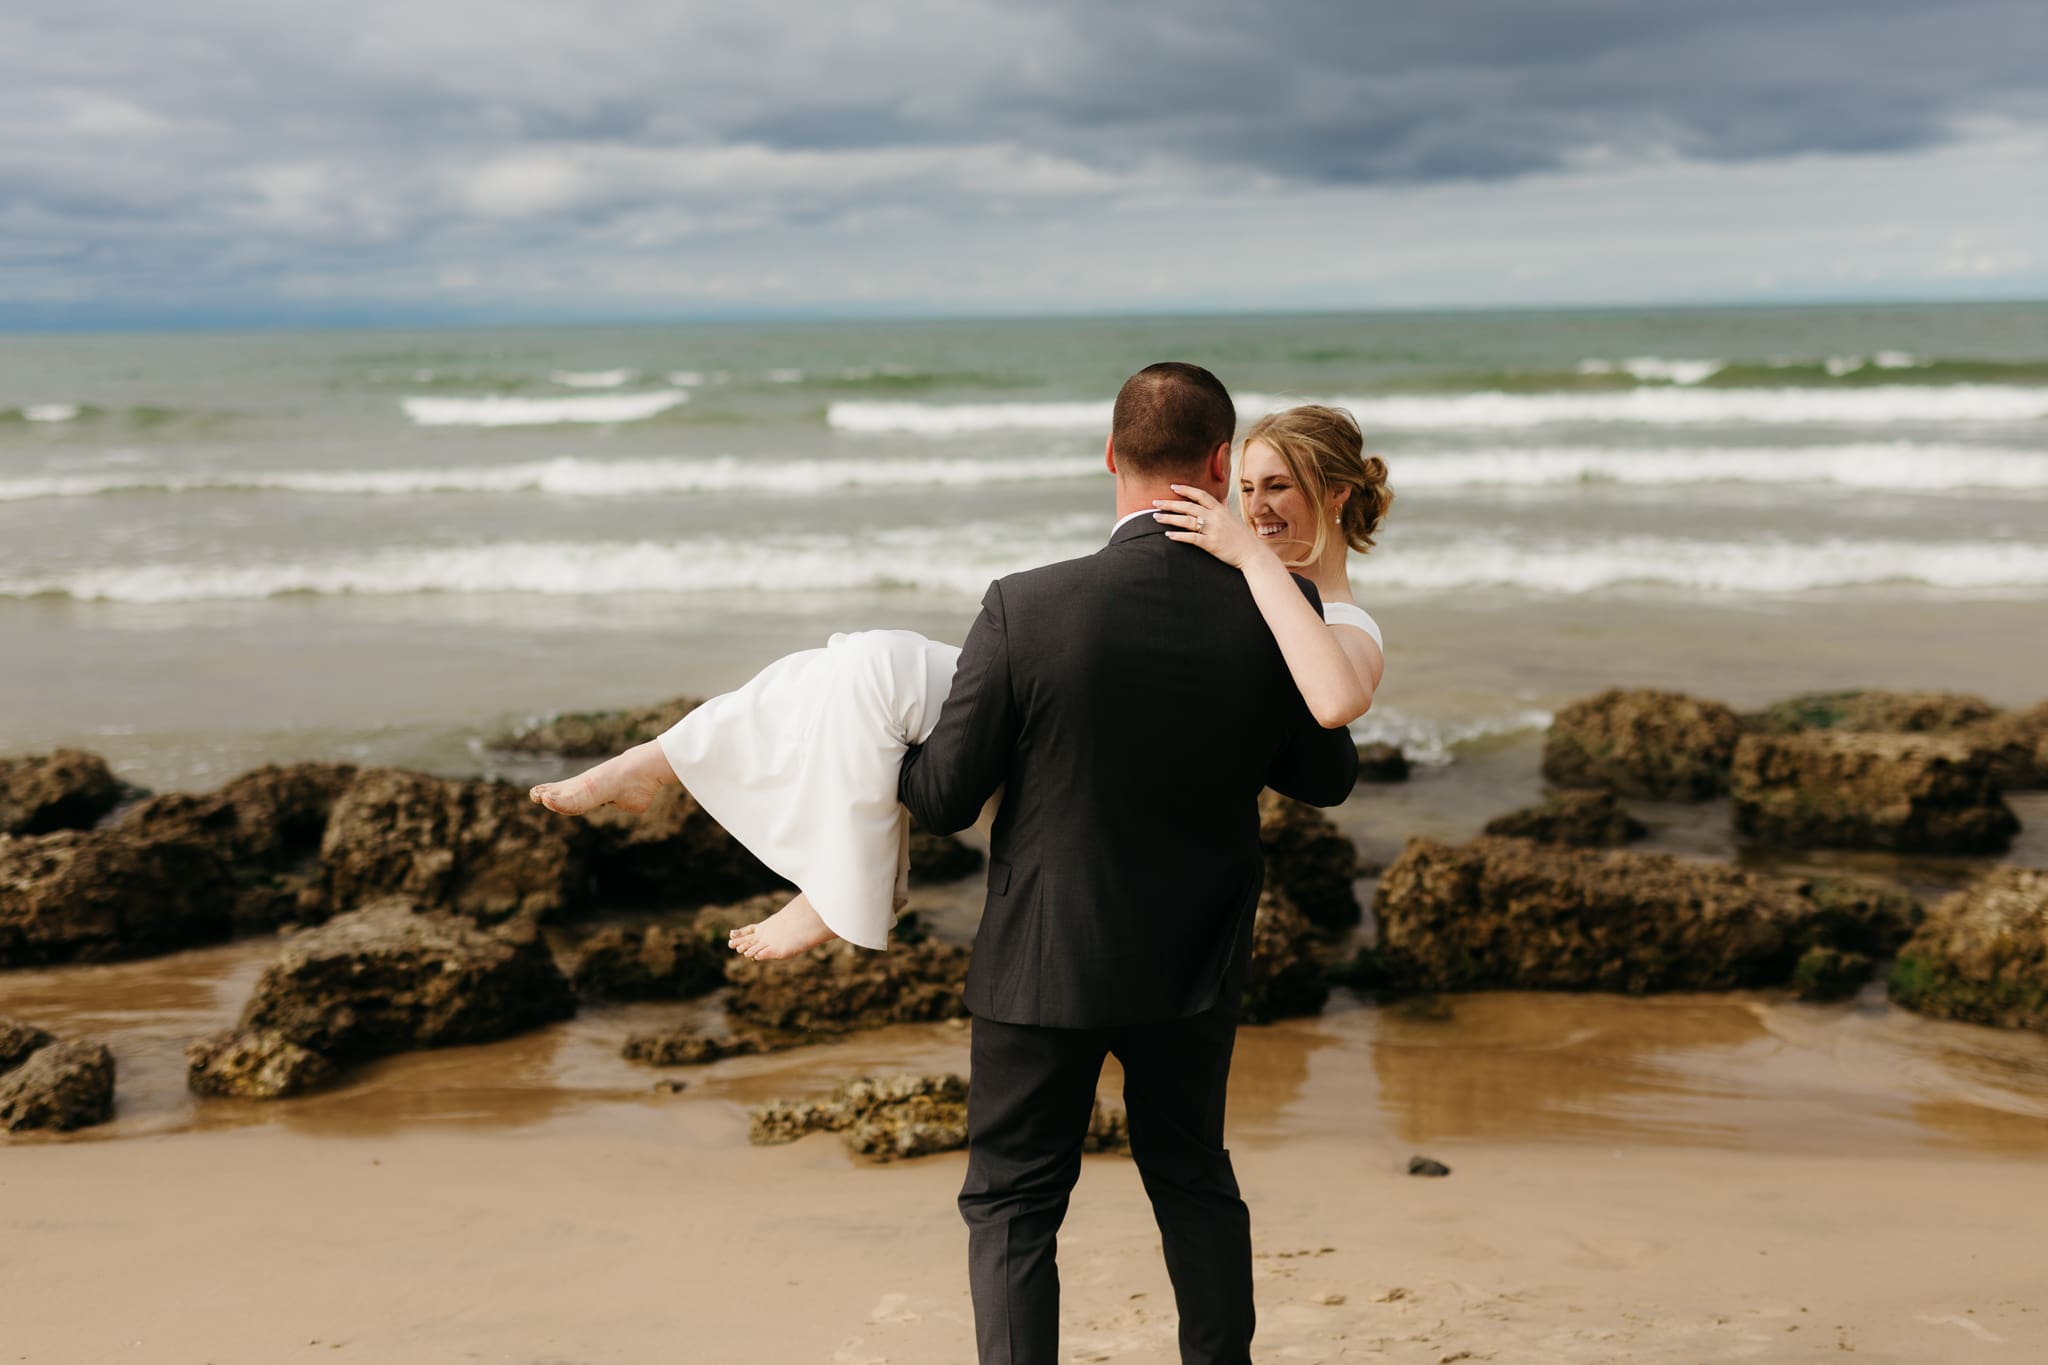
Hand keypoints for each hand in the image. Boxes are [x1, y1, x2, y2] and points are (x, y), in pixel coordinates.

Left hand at [1152, 484, 1271, 570]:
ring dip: (1169, 518)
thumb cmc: (1242, 537)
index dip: (1186, 490)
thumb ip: (1224, 509)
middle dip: (1170, 503)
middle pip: (1189, 506)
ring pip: (1187, 521)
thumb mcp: (1234, 519)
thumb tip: (1221, 499)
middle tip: (1155, 502)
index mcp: (1221, 509)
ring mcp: (1213, 530)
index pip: (1201, 495)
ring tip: (1156, 517)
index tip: (1173, 486)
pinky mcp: (1210, 544)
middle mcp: (1216, 517)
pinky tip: (1167, 535)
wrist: (1252, 554)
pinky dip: (1178, 536)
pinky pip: (1191, 538)